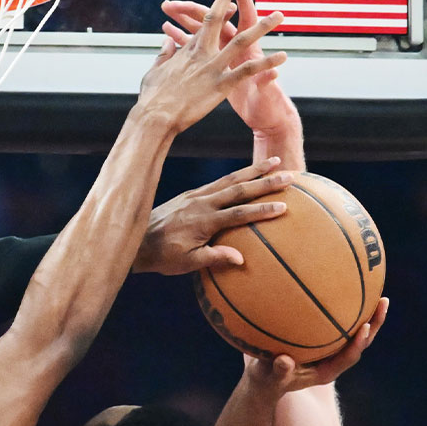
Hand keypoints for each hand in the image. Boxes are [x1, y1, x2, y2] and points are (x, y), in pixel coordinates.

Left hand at [134, 158, 291, 273]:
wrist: (137, 240)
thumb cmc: (163, 257)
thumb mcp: (186, 263)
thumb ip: (213, 258)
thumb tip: (240, 258)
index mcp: (202, 222)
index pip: (237, 214)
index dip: (260, 210)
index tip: (282, 207)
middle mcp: (201, 203)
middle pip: (239, 189)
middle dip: (265, 182)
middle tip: (289, 175)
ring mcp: (196, 196)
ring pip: (230, 179)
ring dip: (254, 170)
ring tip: (275, 162)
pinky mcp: (192, 194)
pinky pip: (219, 181)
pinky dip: (237, 175)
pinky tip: (250, 172)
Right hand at [137, 0, 286, 132]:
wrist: (155, 117)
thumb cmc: (152, 98)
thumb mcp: (155, 71)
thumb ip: (164, 54)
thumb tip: (167, 40)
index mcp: (188, 50)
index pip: (204, 23)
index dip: (216, 8)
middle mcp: (202, 53)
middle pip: (218, 19)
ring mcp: (213, 67)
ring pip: (242, 40)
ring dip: (262, 27)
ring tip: (279, 15)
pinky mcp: (221, 85)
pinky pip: (248, 71)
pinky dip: (266, 64)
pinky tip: (282, 57)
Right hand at [246, 298, 388, 391]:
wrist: (264, 380)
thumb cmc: (266, 378)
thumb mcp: (268, 377)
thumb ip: (277, 371)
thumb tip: (284, 361)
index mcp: (326, 371)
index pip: (349, 357)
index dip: (358, 343)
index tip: (364, 326)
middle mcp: (333, 360)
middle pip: (360, 342)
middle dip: (373, 323)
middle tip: (383, 300)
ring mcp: (330, 350)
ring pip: (354, 332)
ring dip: (367, 314)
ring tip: (377, 292)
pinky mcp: (324, 341)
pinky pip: (340, 324)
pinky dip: (347, 309)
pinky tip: (346, 287)